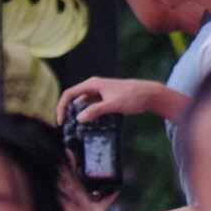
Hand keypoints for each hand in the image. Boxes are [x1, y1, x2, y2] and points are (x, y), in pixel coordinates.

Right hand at [59, 74, 174, 123]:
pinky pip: (91, 105)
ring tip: (75, 126)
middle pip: (73, 98)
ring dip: (77, 113)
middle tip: (66, 126)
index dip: (62, 106)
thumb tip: (79, 118)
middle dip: (67, 111)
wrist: (149, 94)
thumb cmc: (132, 96)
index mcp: (92, 84)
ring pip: (82, 102)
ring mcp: (99, 92)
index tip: (61, 121)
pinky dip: (87, 113)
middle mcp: (93, 86)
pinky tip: (89, 122)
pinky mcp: (104, 98)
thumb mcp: (113, 105)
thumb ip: (95, 111)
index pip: (69, 93)